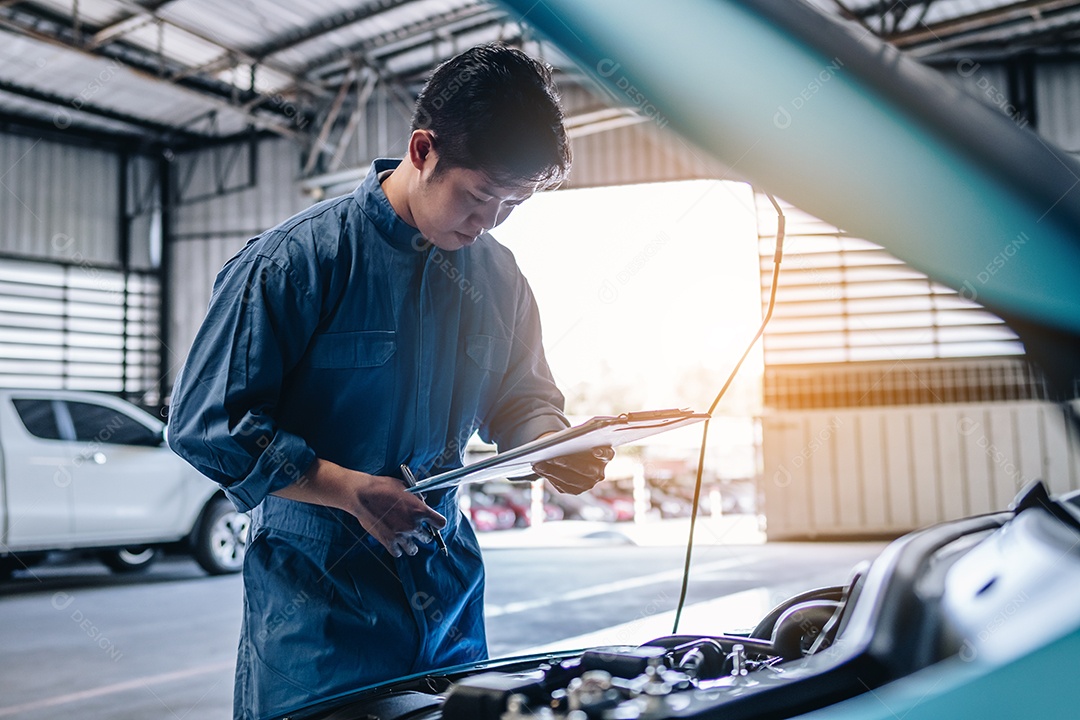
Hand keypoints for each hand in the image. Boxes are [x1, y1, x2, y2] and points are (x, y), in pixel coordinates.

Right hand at [274, 458, 445, 556]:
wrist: (362, 495)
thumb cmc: (382, 487)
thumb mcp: (404, 486)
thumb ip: (415, 496)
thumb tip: (421, 500)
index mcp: (420, 510)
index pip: (441, 523)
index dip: (437, 523)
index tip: (434, 523)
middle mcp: (413, 525)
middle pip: (427, 538)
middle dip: (423, 534)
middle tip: (416, 530)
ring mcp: (401, 535)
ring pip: (414, 549)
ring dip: (412, 545)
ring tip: (406, 540)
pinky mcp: (388, 542)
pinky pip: (398, 553)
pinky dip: (398, 550)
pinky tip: (395, 544)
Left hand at [533, 445, 613, 494]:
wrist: (569, 453)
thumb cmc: (575, 441)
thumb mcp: (578, 437)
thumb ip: (578, 436)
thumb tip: (565, 439)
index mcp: (606, 456)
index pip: (607, 455)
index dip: (602, 453)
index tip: (595, 450)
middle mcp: (599, 473)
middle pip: (585, 469)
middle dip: (568, 463)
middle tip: (552, 457)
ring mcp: (588, 484)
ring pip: (570, 480)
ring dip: (553, 471)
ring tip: (539, 463)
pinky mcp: (576, 490)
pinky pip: (562, 486)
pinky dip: (549, 476)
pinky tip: (539, 468)